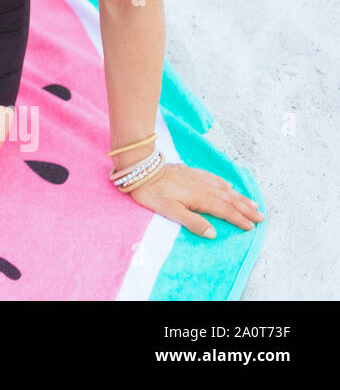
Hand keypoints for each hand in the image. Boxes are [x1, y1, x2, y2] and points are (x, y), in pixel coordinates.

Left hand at [126, 162, 264, 238]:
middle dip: (247, 209)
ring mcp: (199, 178)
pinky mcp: (192, 172)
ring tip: (253, 204)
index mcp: (202, 198)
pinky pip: (215, 178)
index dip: (239, 220)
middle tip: (262, 217)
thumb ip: (193, 222)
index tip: (251, 227)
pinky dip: (225, 184)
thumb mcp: (171, 211)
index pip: (226, 211)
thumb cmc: (153, 193)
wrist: (142, 170)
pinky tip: (229, 185)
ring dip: (240, 197)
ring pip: (225, 189)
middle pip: (230, 200)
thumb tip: (213, 233)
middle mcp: (204, 187)